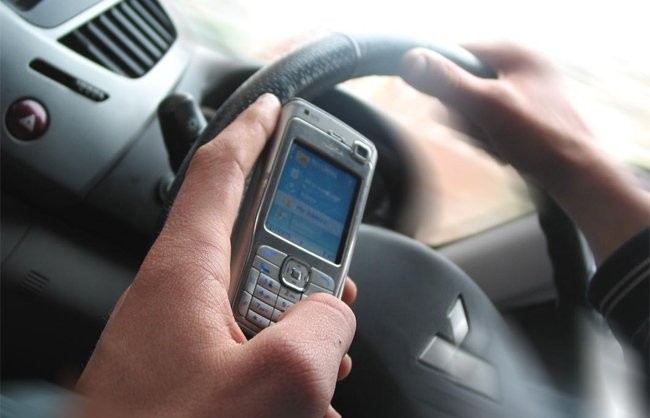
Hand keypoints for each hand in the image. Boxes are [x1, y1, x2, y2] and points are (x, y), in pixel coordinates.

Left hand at [76, 94, 355, 417]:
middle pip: (253, 244)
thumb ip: (322, 324)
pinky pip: (244, 347)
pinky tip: (298, 400)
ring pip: (257, 303)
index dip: (254, 132)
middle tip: (335, 291)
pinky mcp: (186, 374)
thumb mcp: (278, 380)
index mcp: (182, 274)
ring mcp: (179, 338)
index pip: (220, 171)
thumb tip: (333, 314)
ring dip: (299, 328)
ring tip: (321, 368)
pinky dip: (280, 364)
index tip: (276, 110)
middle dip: (305, 264)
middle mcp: (176, 298)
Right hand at [400, 44, 649, 262]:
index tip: (446, 106)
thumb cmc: (539, 138)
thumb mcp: (486, 106)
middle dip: (463, 113)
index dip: (442, 80)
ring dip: (474, 129)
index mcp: (514, 51)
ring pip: (472, 105)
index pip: (456, 52)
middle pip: (462, 82)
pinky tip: (502, 148)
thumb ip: (447, 82)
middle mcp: (519, 64)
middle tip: (480, 130)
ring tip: (495, 142)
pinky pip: (487, 120)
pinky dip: (487, 137)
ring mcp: (521, 89)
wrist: (575, 174)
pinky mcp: (522, 112)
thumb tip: (410, 59)